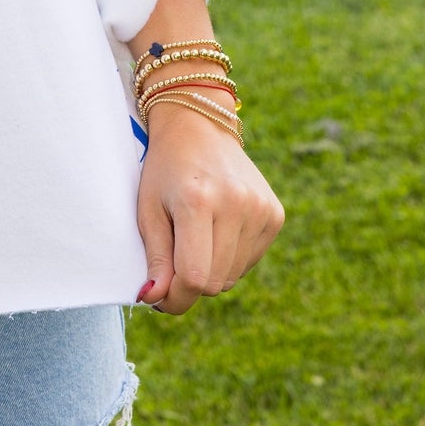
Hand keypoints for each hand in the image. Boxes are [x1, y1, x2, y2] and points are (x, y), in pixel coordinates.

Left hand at [136, 102, 283, 314]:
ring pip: (232, 277)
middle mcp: (237, 204)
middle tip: (174, 256)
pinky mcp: (275, 214)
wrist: (200, 126)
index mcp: (199, 201)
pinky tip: (219, 226)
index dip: (175, 297)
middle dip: (190, 282)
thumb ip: (155, 258)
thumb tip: (155, 299)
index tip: (159, 294)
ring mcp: (261, 209)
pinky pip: (249, 262)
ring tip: (196, 233)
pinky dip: (230, 257)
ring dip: (211, 269)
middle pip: (214, 282)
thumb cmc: (166, 169)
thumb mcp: (148, 209)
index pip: (194, 278)